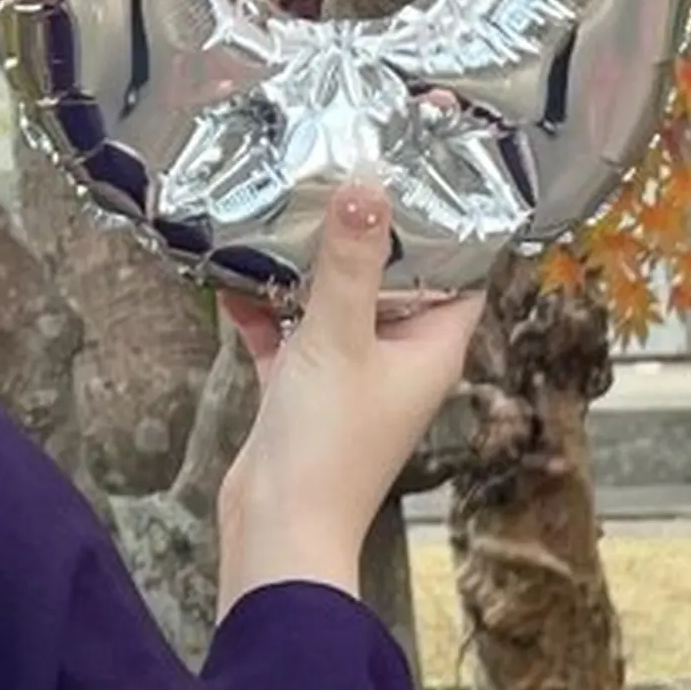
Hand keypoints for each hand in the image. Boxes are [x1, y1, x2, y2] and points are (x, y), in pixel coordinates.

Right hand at [213, 187, 480, 607]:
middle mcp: (397, 358)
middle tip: (345, 164)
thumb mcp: (338, 339)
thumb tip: (369, 189)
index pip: (459, 268)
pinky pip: (287, 331)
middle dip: (366, 226)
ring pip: (335, 299)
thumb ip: (350, 263)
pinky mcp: (302, 389)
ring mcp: (349, 373)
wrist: (278, 529)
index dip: (447, 215)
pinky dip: (263, 304)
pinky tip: (231, 271)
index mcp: (431, 348)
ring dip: (309, 261)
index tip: (425, 160)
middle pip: (392, 275)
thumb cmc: (327, 449)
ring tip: (285, 204)